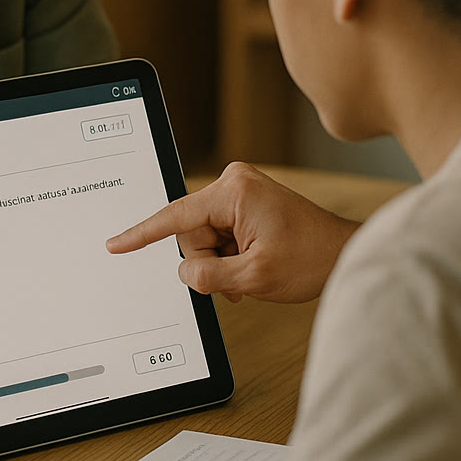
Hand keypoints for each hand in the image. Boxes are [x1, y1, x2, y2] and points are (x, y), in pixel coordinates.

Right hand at [106, 162, 359, 302]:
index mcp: (233, 191)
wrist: (344, 253)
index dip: (142, 234)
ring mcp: (240, 192)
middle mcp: (233, 183)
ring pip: (205, 240)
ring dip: (223, 263)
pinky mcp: (246, 204)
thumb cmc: (312, 258)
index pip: (175, 217)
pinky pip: (219, 237)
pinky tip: (252, 266)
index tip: (116, 244)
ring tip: (254, 270)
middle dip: (210, 262)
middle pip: (192, 234)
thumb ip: (209, 276)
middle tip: (242, 276)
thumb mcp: (254, 277)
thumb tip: (185, 273)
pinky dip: (230, 257)